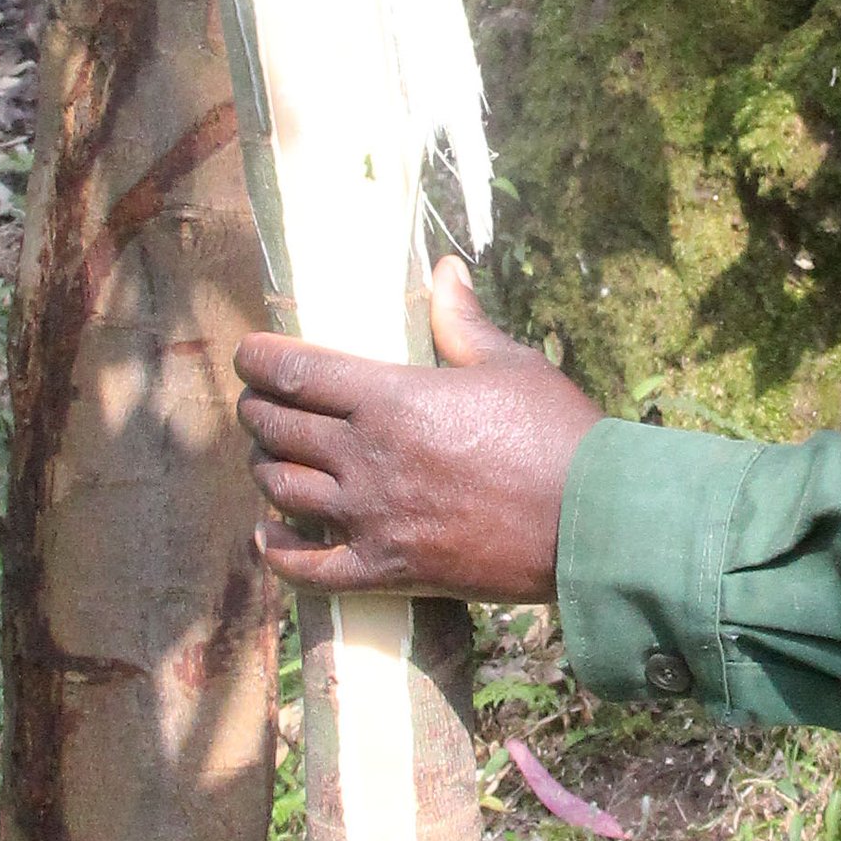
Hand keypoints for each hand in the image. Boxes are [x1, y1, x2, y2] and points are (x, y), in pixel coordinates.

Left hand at [238, 259, 597, 600]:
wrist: (592, 522)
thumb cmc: (559, 435)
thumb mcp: (512, 364)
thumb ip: (463, 321)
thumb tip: (445, 270)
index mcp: (391, 398)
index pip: (294, 371)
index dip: (258, 359)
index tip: (248, 354)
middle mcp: (366, 456)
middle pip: (276, 428)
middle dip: (257, 410)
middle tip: (259, 403)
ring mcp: (371, 517)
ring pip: (282, 490)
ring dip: (264, 469)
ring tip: (270, 457)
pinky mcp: (387, 569)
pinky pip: (308, 570)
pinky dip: (277, 553)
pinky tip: (267, 537)